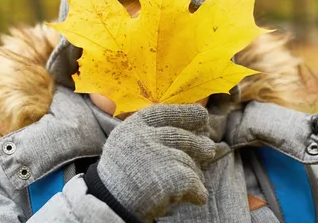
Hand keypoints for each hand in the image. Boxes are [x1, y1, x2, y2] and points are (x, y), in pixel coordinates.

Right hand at [96, 103, 215, 221]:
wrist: (109, 204)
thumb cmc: (119, 177)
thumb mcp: (125, 144)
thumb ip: (149, 134)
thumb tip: (191, 129)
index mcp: (133, 127)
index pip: (164, 112)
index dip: (186, 112)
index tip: (202, 115)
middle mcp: (145, 137)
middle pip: (182, 136)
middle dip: (199, 144)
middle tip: (208, 149)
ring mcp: (158, 156)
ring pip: (190, 161)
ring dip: (195, 173)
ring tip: (193, 181)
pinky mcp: (170, 178)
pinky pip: (195, 183)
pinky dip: (198, 193)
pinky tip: (196, 197)